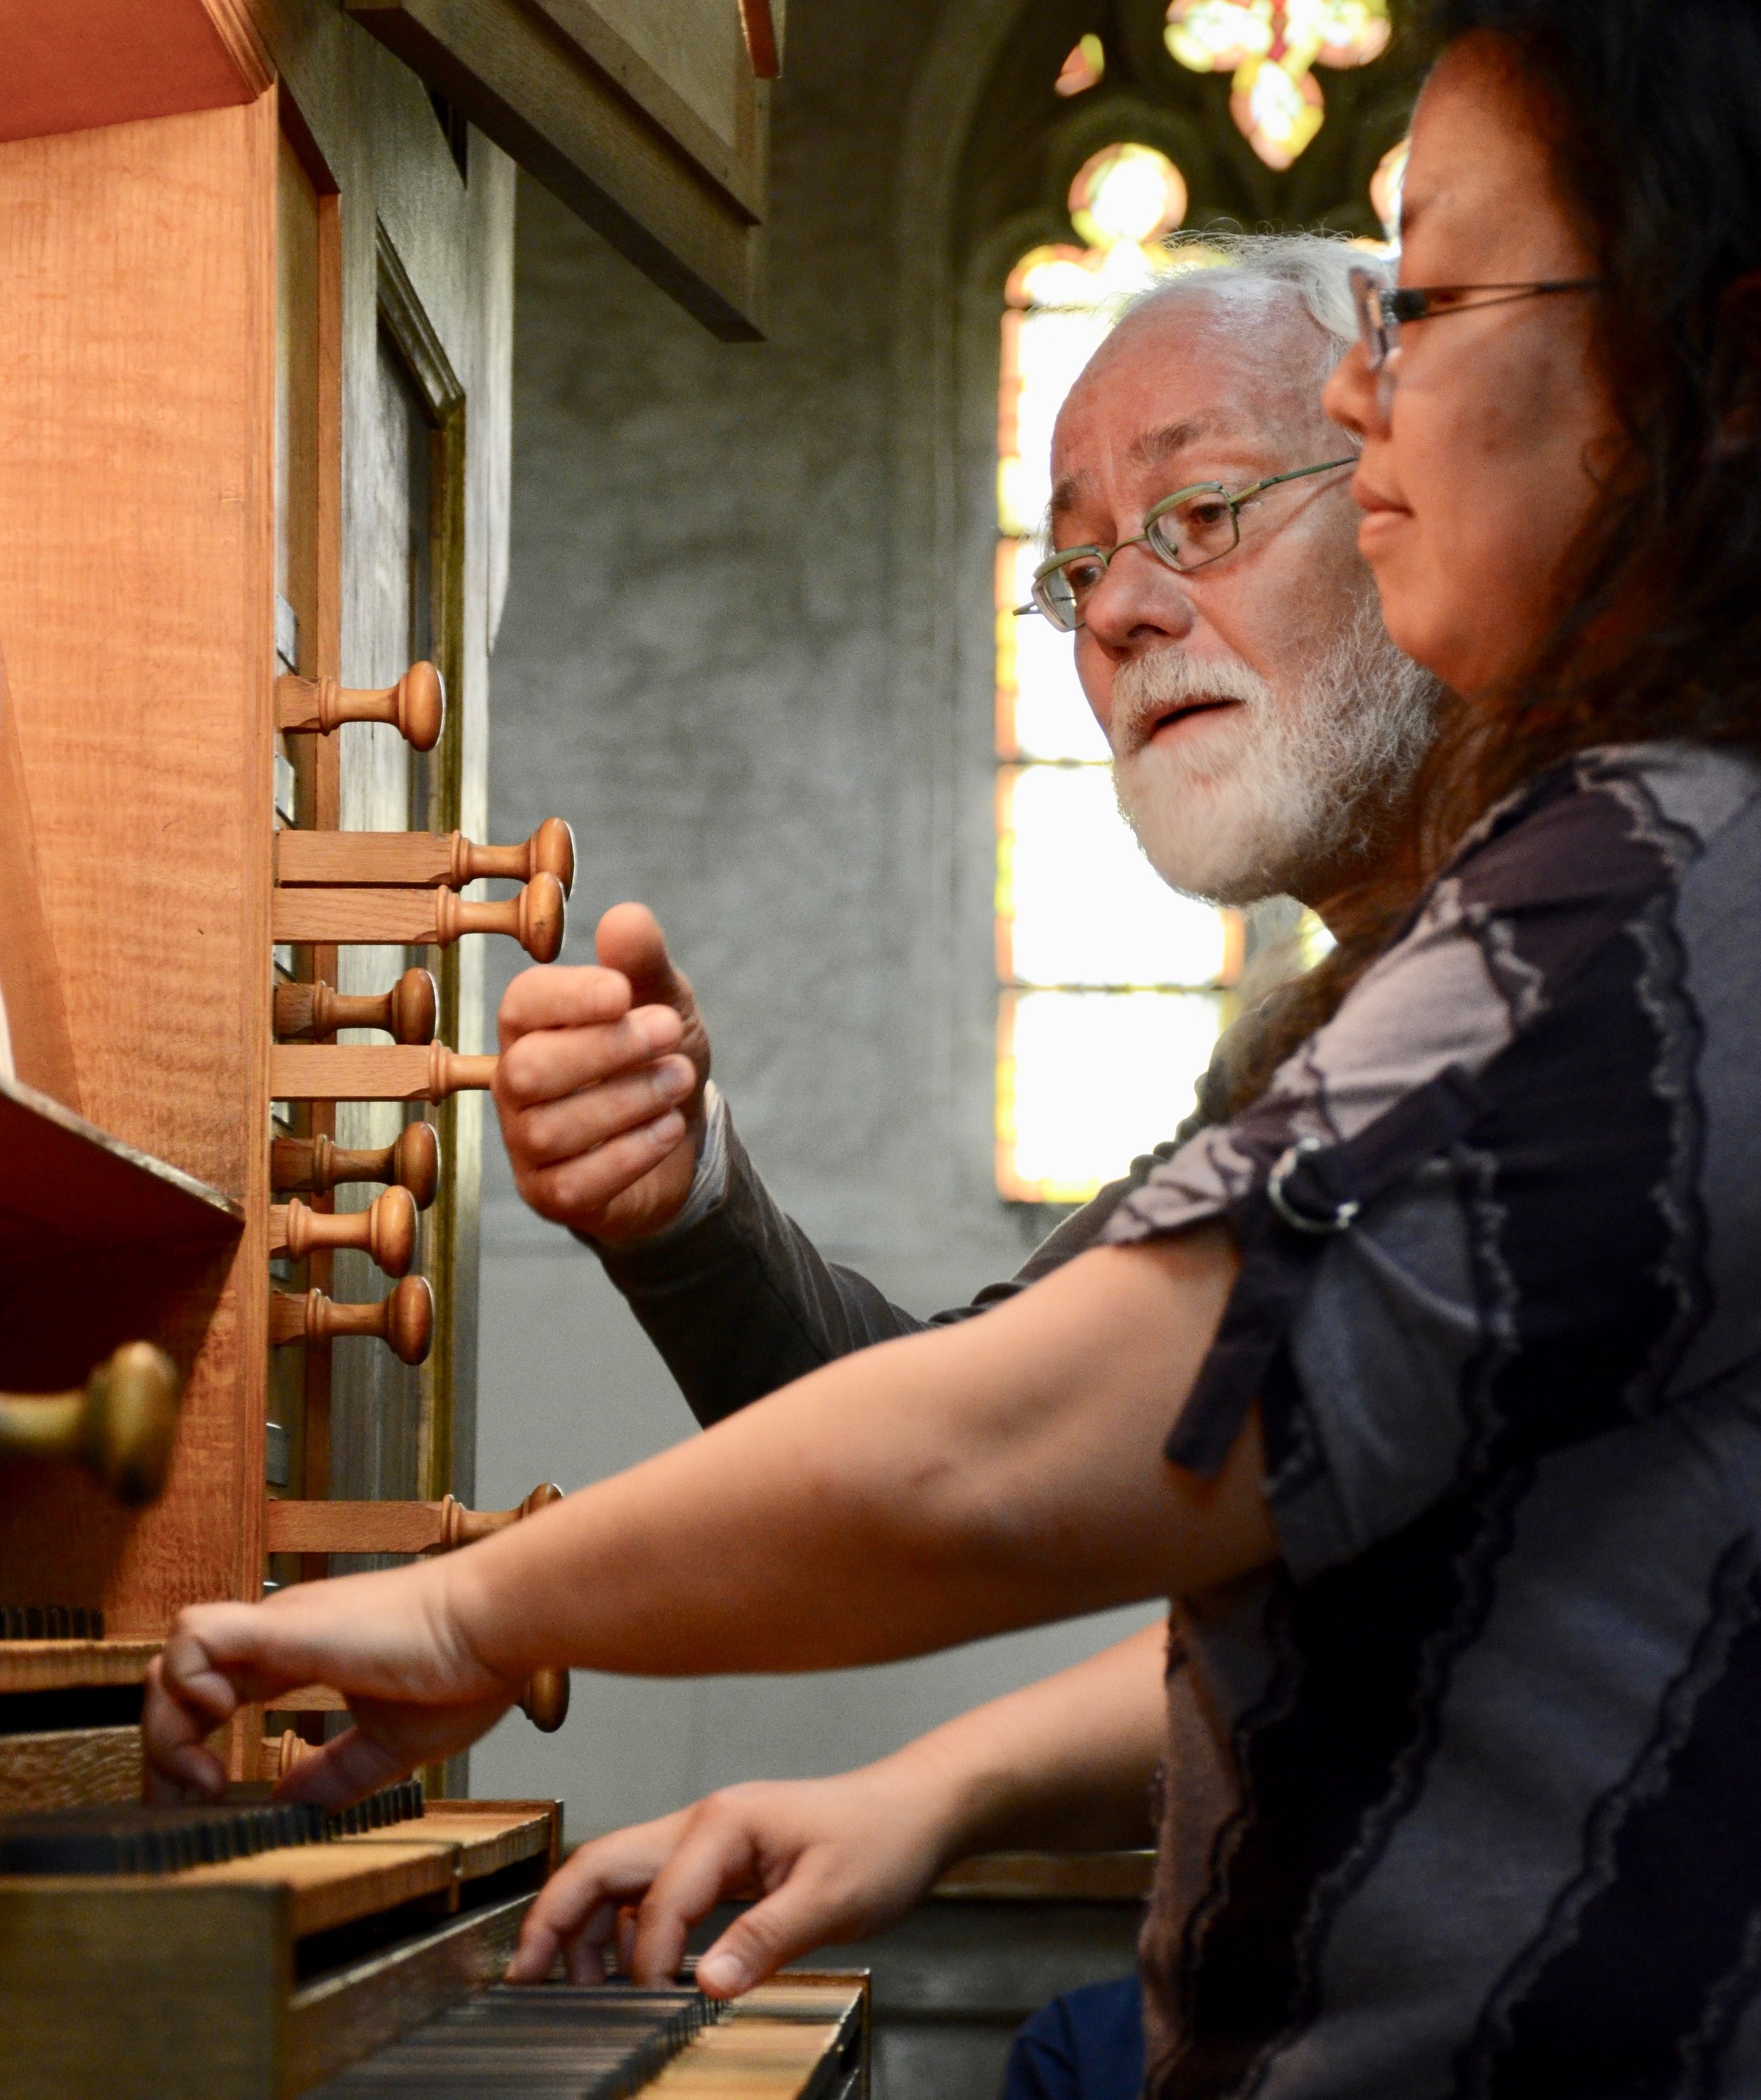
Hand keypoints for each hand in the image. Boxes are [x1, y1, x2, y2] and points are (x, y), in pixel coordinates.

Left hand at [142, 1561, 515, 1807]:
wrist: (499, 1626)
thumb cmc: (467, 1671)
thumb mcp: (390, 1744)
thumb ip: (332, 1774)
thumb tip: (284, 1807)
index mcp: (301, 1656)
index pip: (212, 1697)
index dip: (191, 1753)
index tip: (211, 1803)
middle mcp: (279, 1634)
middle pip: (175, 1682)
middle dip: (165, 1753)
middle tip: (192, 1806)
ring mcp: (278, 1624)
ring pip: (172, 1658)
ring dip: (170, 1724)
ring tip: (206, 1776)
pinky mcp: (285, 1624)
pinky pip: (194, 1636)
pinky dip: (188, 1683)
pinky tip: (224, 1726)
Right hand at [495, 904, 711, 1242]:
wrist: (680, 1136)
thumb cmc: (656, 1057)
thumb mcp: (663, 1002)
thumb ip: (643, 963)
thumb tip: (624, 918)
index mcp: (532, 1026)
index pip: (521, 1005)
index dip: (569, 997)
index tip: (623, 991)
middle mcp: (515, 1084)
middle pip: (529, 1069)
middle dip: (607, 1050)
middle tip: (670, 1033)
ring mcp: (528, 1145)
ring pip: (555, 1129)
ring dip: (630, 1100)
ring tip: (680, 1079)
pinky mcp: (553, 1195)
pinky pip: (577, 1183)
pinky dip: (632, 1153)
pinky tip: (667, 1128)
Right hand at [505, 1760, 958, 1994]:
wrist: (916, 1812)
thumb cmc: (881, 1841)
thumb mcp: (833, 1897)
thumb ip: (766, 1940)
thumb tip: (705, 1985)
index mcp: (723, 1822)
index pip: (658, 1895)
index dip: (645, 1957)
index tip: (647, 2006)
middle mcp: (703, 1822)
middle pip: (605, 1862)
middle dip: (559, 1915)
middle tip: (523, 1975)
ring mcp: (708, 1838)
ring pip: (621, 1875)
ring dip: (587, 1924)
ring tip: (568, 1984)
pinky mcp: (720, 1860)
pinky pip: (654, 1889)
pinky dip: (627, 1926)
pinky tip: (630, 1967)